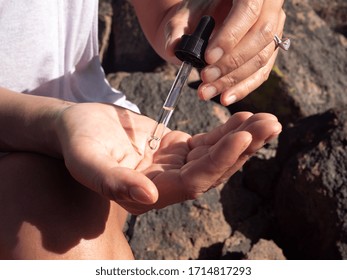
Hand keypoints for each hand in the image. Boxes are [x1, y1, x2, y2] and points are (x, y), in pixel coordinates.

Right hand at [56, 103, 280, 214]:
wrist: (75, 126)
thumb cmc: (76, 142)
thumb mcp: (86, 160)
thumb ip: (112, 182)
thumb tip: (147, 197)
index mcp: (147, 193)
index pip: (192, 182)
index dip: (219, 162)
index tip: (243, 137)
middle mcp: (165, 185)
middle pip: (212, 170)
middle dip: (243, 149)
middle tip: (271, 124)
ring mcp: (173, 167)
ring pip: (214, 156)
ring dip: (242, 139)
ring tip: (268, 120)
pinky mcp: (176, 150)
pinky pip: (207, 143)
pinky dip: (226, 131)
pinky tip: (245, 118)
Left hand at [164, 0, 285, 105]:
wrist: (200, 26)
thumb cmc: (192, 18)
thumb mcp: (181, 19)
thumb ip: (176, 31)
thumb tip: (173, 48)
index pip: (248, 9)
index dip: (231, 35)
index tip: (208, 57)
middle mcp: (268, 7)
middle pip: (260, 35)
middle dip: (231, 62)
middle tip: (205, 77)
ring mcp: (273, 30)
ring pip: (262, 58)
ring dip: (233, 80)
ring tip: (207, 91)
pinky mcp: (269, 52)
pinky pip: (261, 73)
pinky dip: (242, 88)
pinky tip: (224, 98)